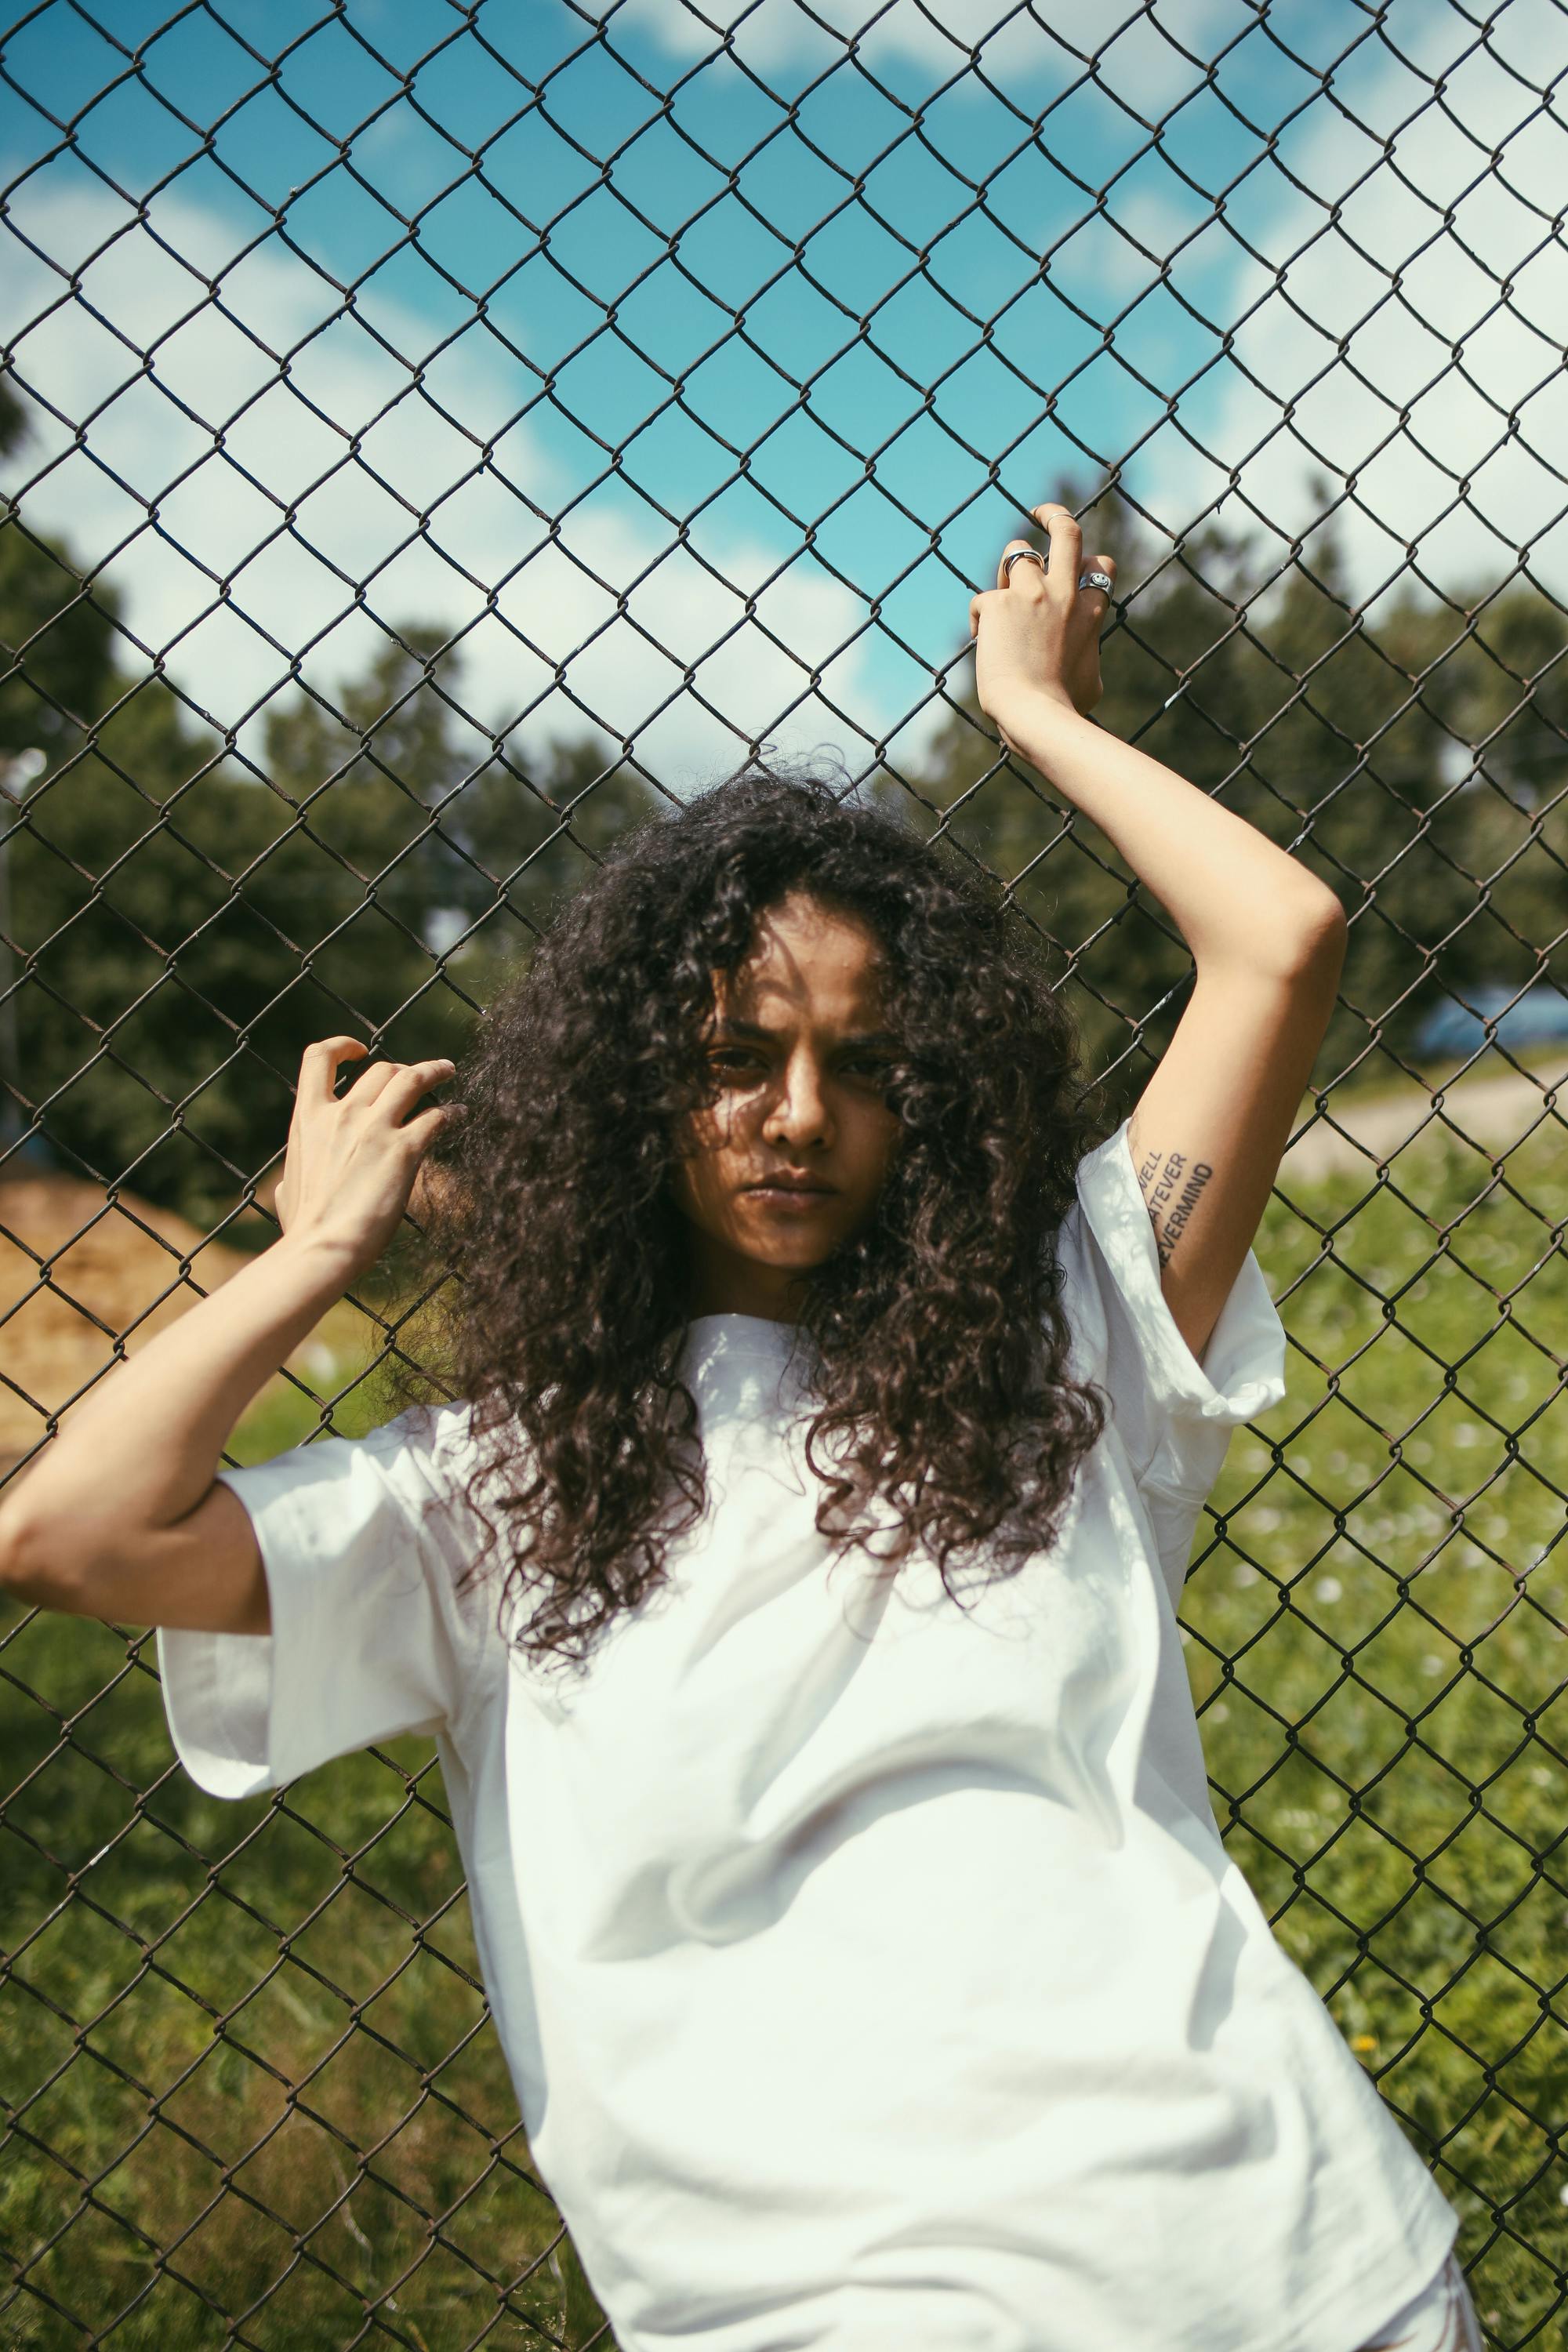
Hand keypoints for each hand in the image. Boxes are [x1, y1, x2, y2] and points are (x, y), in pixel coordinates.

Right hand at [273, 1037, 462, 1276]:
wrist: (322, 1249)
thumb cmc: (303, 1228)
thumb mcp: (287, 1191)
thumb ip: (292, 1176)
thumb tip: (286, 1185)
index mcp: (308, 1118)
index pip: (318, 1058)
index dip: (341, 1046)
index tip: (359, 1050)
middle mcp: (343, 1114)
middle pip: (380, 1069)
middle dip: (401, 1070)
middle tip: (417, 1079)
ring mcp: (374, 1128)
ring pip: (411, 1078)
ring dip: (433, 1071)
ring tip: (447, 1071)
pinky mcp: (404, 1150)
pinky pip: (436, 1117)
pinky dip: (451, 1112)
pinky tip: (460, 1115)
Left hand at [967, 504, 1115, 749]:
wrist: (1035, 714)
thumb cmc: (1065, 708)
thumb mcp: (1092, 680)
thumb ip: (1087, 653)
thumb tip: (1086, 657)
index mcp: (1090, 610)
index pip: (1100, 564)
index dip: (1087, 560)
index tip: (1074, 562)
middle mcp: (1064, 593)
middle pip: (1067, 530)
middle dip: (1054, 514)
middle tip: (1040, 512)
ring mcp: (1031, 594)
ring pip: (1016, 552)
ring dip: (1006, 570)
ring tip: (1001, 601)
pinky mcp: (998, 604)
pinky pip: (982, 599)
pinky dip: (980, 621)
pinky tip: (982, 645)